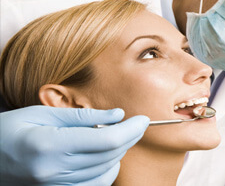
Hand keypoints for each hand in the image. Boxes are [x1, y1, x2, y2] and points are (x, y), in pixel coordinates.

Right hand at [0, 106, 148, 185]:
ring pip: (106, 171)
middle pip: (110, 155)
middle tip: (136, 124)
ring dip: (119, 153)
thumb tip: (117, 115)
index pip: (106, 141)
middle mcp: (55, 170)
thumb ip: (83, 116)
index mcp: (50, 145)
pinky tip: (106, 156)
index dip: (131, 129)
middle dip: (130, 138)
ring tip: (116, 136)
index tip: (143, 119)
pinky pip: (96, 185)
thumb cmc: (11, 130)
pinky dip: (108, 170)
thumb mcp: (43, 113)